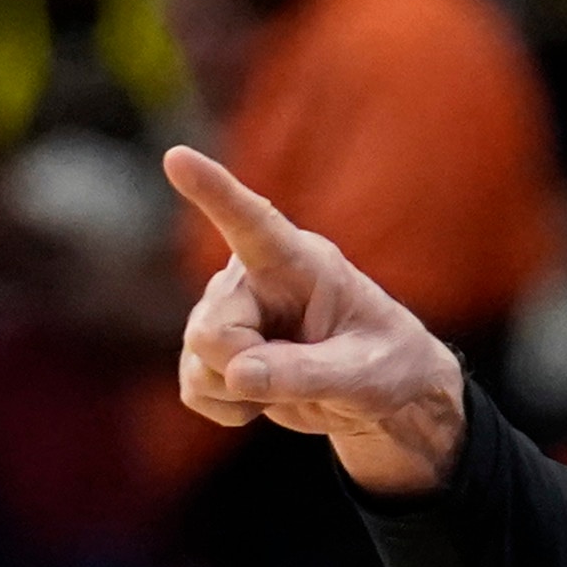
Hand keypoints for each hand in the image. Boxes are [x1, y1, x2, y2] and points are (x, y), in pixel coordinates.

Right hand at [163, 146, 467, 494]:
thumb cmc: (388, 367)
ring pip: (198, 361)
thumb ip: (306, 373)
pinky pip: (193, 388)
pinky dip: (228, 407)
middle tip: (303, 373)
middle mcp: (254, 279)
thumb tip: (237, 374)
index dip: (214, 192)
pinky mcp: (213, 351)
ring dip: (240, 391)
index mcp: (301, 263)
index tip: (178, 159)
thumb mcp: (364, 376)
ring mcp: (228, 313)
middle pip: (211, 330)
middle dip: (246, 366)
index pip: (252, 223)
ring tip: (291, 381)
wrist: (385, 399)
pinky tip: (264, 397)